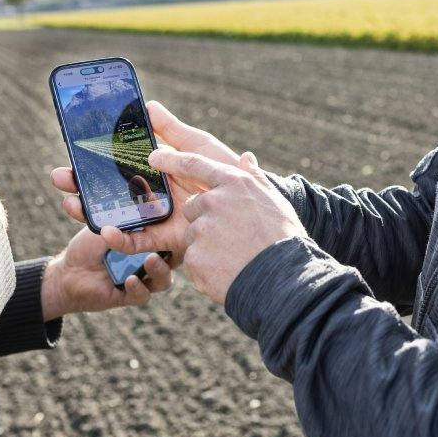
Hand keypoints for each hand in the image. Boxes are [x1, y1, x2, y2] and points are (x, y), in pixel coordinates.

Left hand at [39, 225, 172, 318]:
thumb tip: (138, 203)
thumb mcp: (105, 228)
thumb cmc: (87, 246)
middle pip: (173, 259)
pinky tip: (130, 280)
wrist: (68, 271)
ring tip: (151, 260)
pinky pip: (143, 295)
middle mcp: (149, 261)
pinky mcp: (131, 296)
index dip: (175, 232)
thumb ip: (122, 220)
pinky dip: (138, 287)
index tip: (175, 222)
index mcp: (147, 242)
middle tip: (168, 242)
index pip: (168, 237)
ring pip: (163, 279)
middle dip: (174, 253)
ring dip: (160, 270)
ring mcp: (142, 280)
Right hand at [47, 100, 245, 262]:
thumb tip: (148, 106)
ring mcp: (158, 214)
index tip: (72, 149)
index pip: (120, 160)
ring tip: (69, 200)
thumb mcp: (200, 147)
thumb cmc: (230, 174)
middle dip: (82, 181)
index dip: (96, 157)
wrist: (253, 211)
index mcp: (160, 167)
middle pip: (111, 186)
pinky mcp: (166, 237)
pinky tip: (102, 229)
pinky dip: (118, 237)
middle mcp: (154, 190)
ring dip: (89, 207)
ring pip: (116, 211)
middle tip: (58, 175)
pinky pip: (137, 239)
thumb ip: (174, 131)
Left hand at [148, 147, 307, 304]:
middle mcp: (213, 202)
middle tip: (231, 238)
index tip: (155, 157)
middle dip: (205, 220)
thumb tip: (246, 157)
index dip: (171, 160)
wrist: (281, 279)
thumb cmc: (282, 239)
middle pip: (193, 207)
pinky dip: (206, 267)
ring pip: (193, 235)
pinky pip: (193, 260)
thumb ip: (255, 178)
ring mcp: (201, 229)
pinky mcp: (193, 256)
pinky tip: (227, 271)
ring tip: (233, 257)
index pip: (194, 164)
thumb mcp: (274, 201)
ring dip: (207, 245)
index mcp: (233, 184)